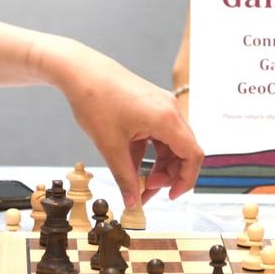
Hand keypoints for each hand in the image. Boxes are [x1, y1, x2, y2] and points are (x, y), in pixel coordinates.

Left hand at [44, 37, 202, 209]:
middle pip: (184, 151)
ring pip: (171, 144)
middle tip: (146, 191)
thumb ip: (125, 177)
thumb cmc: (95, 100)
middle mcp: (170, 110)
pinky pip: (159, 135)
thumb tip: (133, 202)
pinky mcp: (152, 105)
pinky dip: (149, 152)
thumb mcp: (110, 146)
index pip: (193, 155)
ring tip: (137, 181)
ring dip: (158, 165)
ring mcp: (162, 106)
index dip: (186, 180)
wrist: (81, 71)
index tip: (170, 196)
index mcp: (166, 119)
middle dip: (168, 175)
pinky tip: (130, 163)